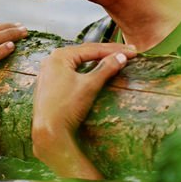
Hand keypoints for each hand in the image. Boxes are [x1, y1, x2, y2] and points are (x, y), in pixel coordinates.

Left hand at [32, 43, 136, 178]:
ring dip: (96, 60)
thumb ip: (106, 69)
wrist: (48, 132)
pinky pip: (72, 72)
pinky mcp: (50, 85)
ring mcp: (49, 73)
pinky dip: (86, 70)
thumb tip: (121, 57)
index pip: (92, 49)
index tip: (132, 51)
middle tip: (127, 52)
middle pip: (84, 53)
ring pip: (78, 62)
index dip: (114, 50)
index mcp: (59, 56)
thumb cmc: (66, 107)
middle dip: (106, 52)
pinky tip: (95, 71)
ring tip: (114, 58)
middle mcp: (51, 61)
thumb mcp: (89, 85)